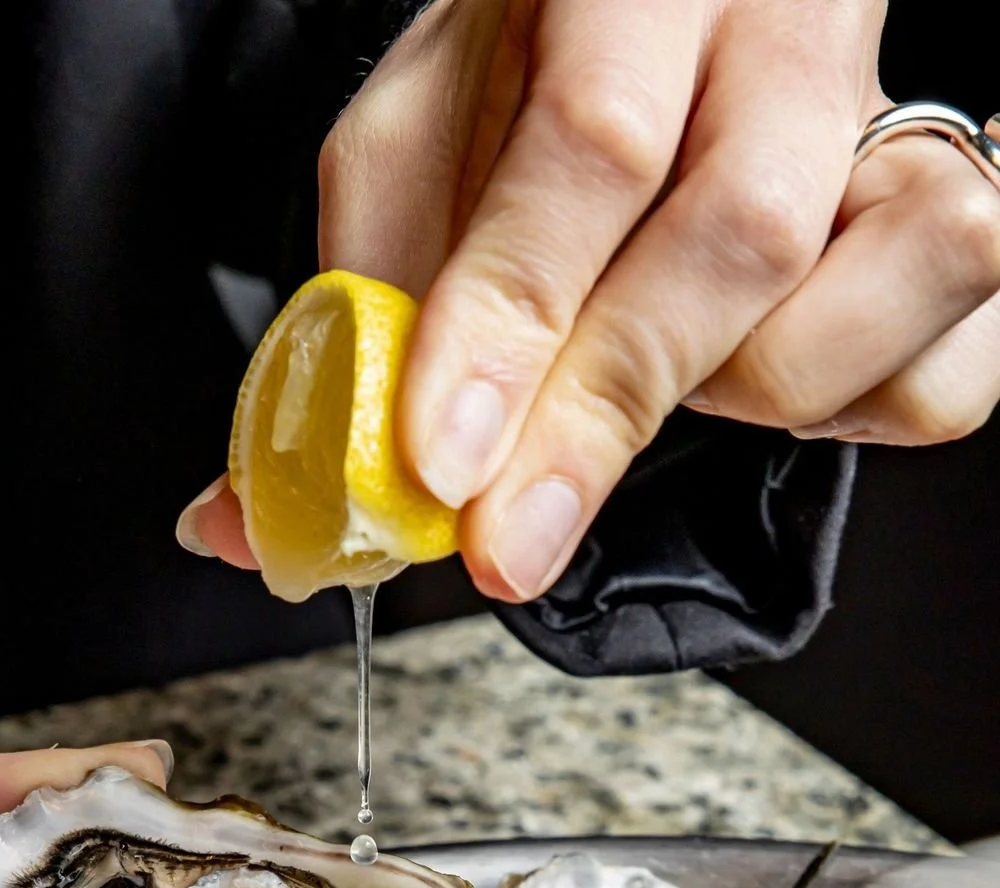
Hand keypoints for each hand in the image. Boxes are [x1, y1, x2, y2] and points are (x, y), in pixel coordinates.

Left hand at [179, 0, 999, 599]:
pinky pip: (946, 382)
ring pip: (881, 293)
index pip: (589, 138)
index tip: (441, 457)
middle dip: (600, 414)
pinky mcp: (957, 224)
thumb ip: (349, 317)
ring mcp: (898, 125)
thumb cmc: (542, 73)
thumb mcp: (415, 152)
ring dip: (742, 395)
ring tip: (652, 371)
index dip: (511, 315)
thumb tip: (257, 514)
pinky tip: (761, 380)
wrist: (672, 16)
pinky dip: (848, 418)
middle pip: (736, 236)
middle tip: (505, 535)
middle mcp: (788, 26)